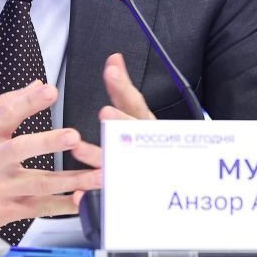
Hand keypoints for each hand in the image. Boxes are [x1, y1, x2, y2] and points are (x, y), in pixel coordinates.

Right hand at [0, 80, 102, 239]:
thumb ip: (6, 103)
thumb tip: (37, 85)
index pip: (5, 114)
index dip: (28, 102)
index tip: (49, 91)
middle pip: (20, 150)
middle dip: (49, 142)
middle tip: (73, 136)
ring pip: (38, 183)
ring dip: (70, 179)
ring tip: (96, 175)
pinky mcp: (6, 210)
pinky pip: (40, 208)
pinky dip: (63, 205)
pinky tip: (82, 200)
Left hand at [70, 53, 154, 205]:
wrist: (177, 183)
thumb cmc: (152, 145)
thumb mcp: (137, 115)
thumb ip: (123, 90)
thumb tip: (114, 59)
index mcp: (144, 127)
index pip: (134, 103)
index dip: (122, 87)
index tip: (111, 71)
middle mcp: (142, 147)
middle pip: (133, 133)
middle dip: (120, 123)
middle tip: (106, 113)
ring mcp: (134, 170)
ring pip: (117, 163)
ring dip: (97, 156)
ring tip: (79, 148)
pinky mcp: (125, 194)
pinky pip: (108, 195)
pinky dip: (92, 197)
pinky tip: (79, 194)